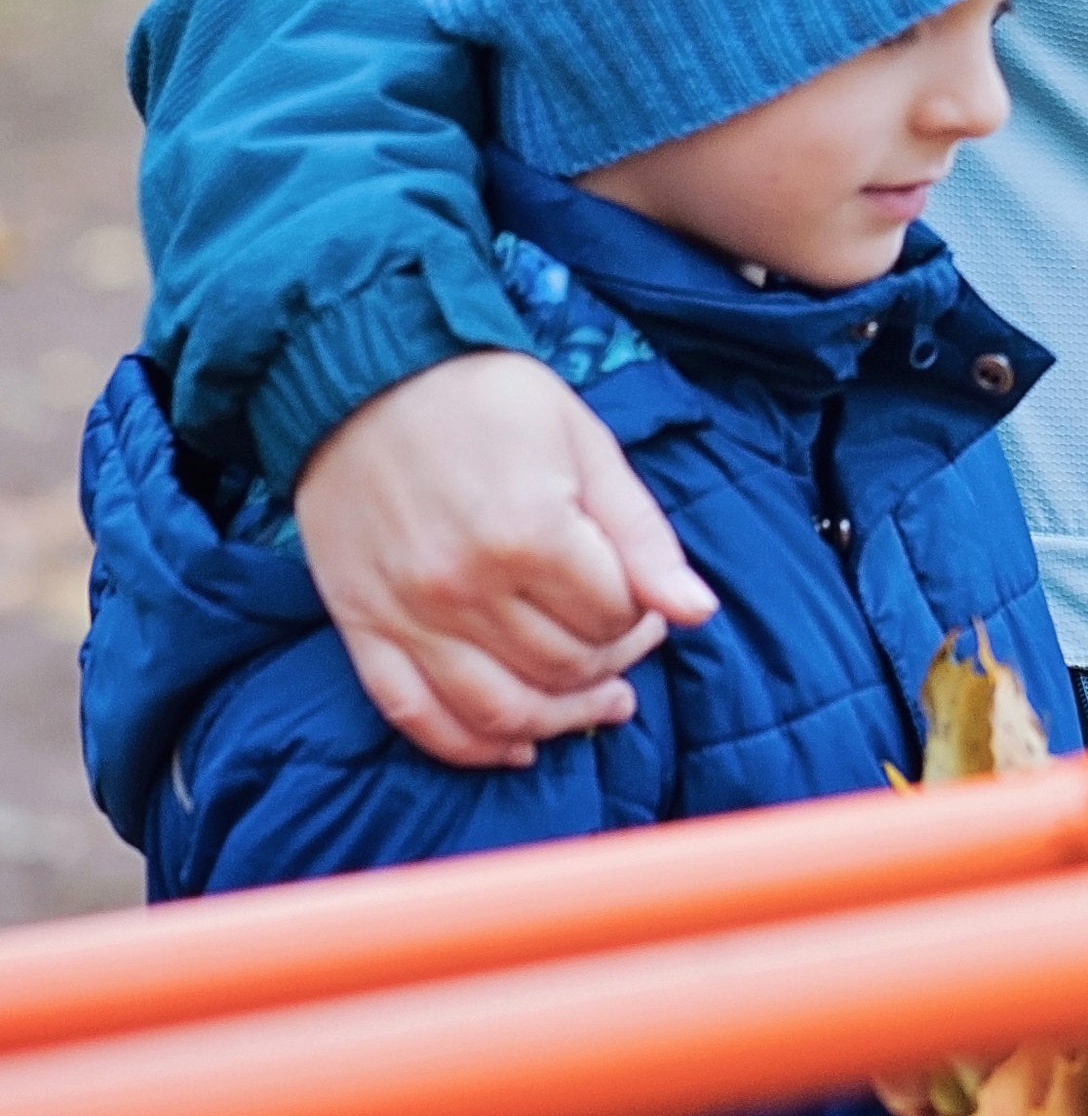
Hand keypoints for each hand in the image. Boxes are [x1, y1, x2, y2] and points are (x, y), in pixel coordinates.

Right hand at [294, 352, 718, 769]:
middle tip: (624, 644)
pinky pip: (416, 717)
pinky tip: (514, 746)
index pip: (613, 616)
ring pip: (500, 710)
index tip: (643, 598)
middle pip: (564, 667)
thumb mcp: (583, 442)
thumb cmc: (486, 396)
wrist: (363, 367)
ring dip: (559, 720)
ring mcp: (409, 615)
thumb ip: (641, 534)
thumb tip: (697, 612)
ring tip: (595, 707)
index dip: (642, 616)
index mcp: (531, 532)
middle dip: (610, 665)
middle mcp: (467, 586)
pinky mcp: (362, 628)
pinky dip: (470, 747)